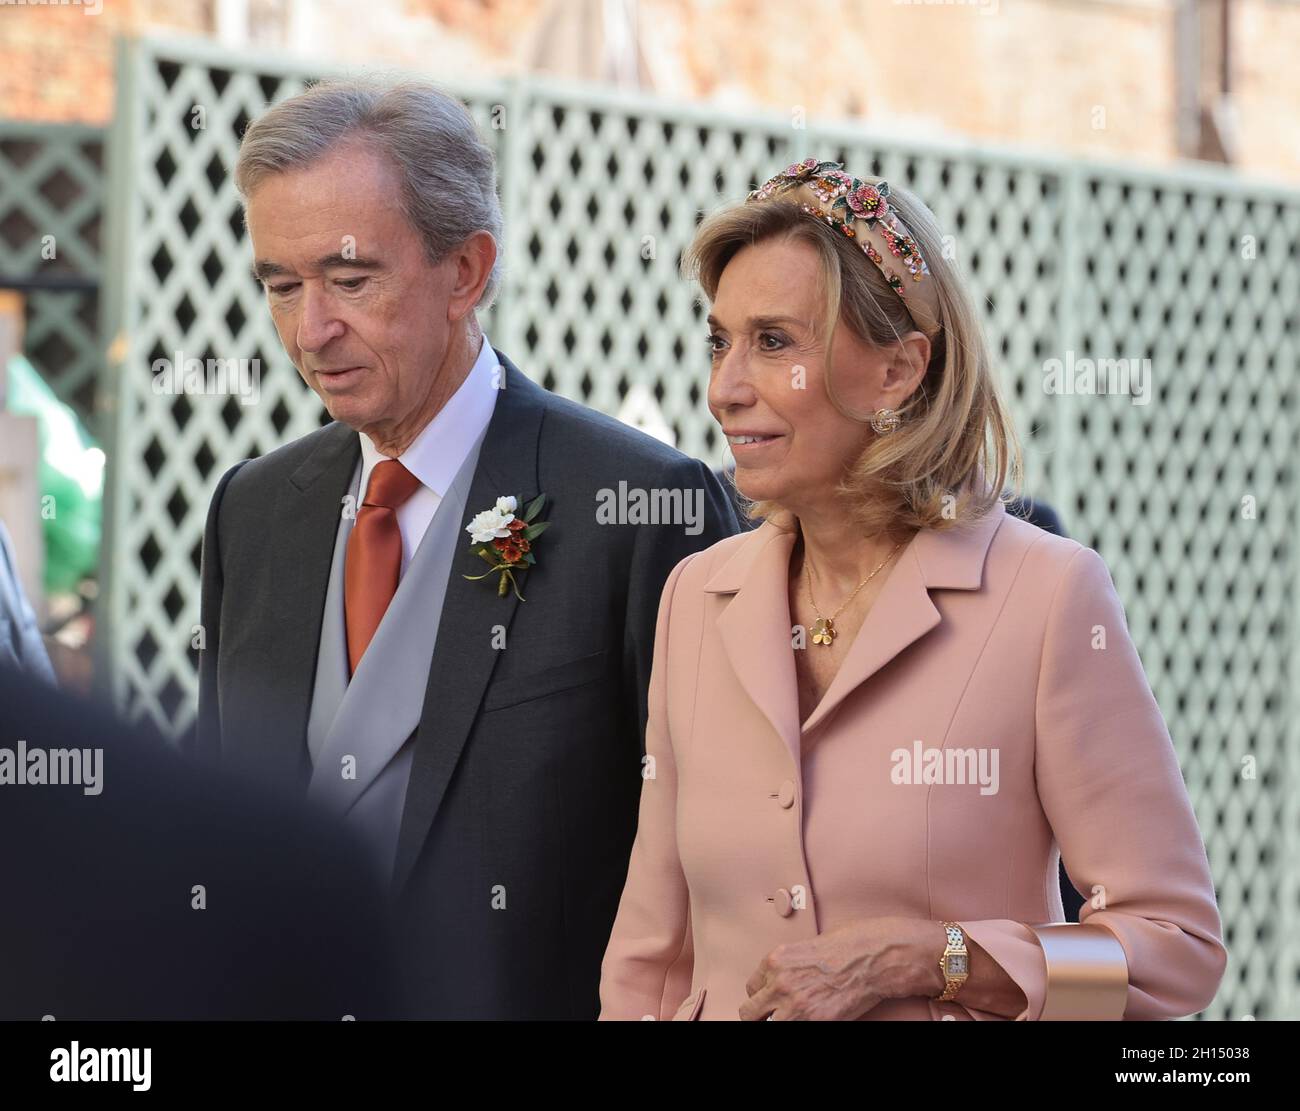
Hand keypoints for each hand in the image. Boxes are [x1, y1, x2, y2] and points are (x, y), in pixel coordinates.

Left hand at [739, 916, 943, 1020]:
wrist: (874, 956)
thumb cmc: (848, 944)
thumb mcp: (807, 947)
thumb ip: (788, 966)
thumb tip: (783, 980)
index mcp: (775, 960)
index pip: (751, 988)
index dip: (762, 996)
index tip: (771, 1000)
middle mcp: (779, 983)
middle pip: (749, 1013)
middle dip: (760, 1016)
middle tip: (772, 1016)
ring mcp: (795, 1005)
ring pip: (766, 1025)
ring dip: (777, 1021)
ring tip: (793, 1017)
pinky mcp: (815, 1021)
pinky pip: (793, 1029)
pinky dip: (799, 1024)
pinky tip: (810, 1018)